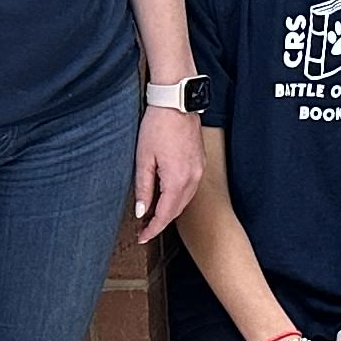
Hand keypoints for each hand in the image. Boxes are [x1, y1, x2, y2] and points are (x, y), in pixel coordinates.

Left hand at [130, 104, 203, 238]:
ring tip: (151, 215)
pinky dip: (177, 198)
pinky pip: (189, 189)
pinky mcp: (200, 163)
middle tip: (143, 229)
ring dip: (169, 210)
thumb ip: (143, 188)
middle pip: (176, 211)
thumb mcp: (143, 159)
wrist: (177, 103)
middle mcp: (192, 179)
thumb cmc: (158, 126)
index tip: (142, 238)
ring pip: (184, 201)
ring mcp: (199, 171)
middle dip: (160, 223)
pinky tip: (166, 196)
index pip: (165, 215)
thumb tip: (141, 212)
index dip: (152, 229)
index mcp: (177, 180)